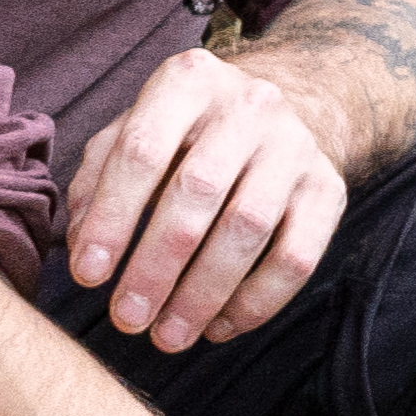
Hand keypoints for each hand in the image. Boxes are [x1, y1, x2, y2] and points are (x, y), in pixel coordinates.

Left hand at [66, 46, 349, 349]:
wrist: (278, 116)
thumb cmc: (184, 136)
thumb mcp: (132, 134)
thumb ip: (98, 183)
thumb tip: (86, 250)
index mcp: (189, 80)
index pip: (143, 151)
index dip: (113, 218)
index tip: (87, 276)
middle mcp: (249, 103)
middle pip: (198, 192)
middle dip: (157, 266)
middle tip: (127, 319)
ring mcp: (296, 144)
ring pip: (249, 228)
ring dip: (203, 294)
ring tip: (168, 336)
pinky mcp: (329, 186)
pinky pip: (298, 255)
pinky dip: (257, 301)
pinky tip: (220, 327)